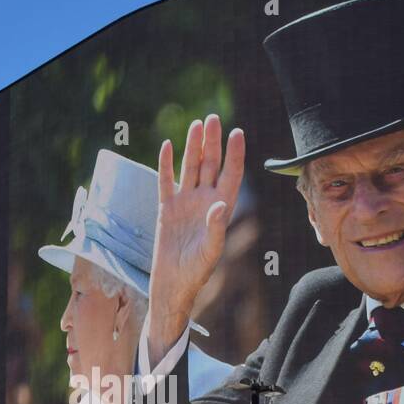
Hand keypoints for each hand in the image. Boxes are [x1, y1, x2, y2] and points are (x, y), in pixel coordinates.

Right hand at [147, 114, 244, 364]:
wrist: (172, 284)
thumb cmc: (196, 273)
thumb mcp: (210, 251)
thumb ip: (216, 227)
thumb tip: (220, 204)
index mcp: (220, 209)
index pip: (230, 176)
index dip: (234, 155)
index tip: (237, 133)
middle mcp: (204, 201)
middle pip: (210, 165)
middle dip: (213, 143)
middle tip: (214, 118)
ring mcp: (184, 203)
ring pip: (190, 168)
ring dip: (193, 147)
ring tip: (197, 125)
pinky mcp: (166, 208)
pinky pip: (166, 181)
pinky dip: (165, 164)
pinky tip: (167, 146)